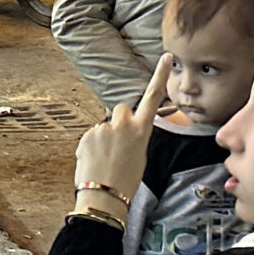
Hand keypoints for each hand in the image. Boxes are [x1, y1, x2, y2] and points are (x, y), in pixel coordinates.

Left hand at [75, 56, 169, 201]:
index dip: (159, 75)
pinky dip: (91, 147)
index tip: (166, 57)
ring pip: (105, 127)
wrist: (104, 197)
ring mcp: (104, 128)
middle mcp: (123, 125)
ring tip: (105, 161)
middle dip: (119, 121)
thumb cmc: (125, 182)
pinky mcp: (87, 134)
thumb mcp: (139, 156)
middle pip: (122, 109)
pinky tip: (94, 163)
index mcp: (141, 130)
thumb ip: (135, 136)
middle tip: (118, 144)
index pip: (153, 97)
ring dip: (104, 139)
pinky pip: (90, 137)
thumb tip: (125, 132)